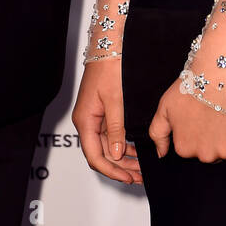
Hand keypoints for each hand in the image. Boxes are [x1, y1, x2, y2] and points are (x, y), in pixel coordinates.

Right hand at [72, 59, 141, 184]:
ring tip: (140, 168)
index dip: (111, 170)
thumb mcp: (115, 101)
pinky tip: (135, 152)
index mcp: (85, 120)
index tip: (128, 178)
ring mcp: (94, 117)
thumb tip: (117, 154)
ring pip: (107, 147)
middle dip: (119, 168)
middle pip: (100, 154)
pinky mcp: (101, 113)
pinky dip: (122, 145)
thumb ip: (116, 129)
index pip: (95, 156)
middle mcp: (86, 121)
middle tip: (139, 177)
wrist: (109, 47)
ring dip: (123, 159)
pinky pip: (110, 136)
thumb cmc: (109, 69)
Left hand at [148, 79, 225, 163]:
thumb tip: (160, 155)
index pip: (195, 151)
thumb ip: (157, 133)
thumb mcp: (164, 107)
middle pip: (214, 156)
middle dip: (216, 141)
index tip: (203, 119)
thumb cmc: (192, 87)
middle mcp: (205, 156)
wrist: (218, 74)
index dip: (200, 134)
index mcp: (185, 148)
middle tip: (217, 117)